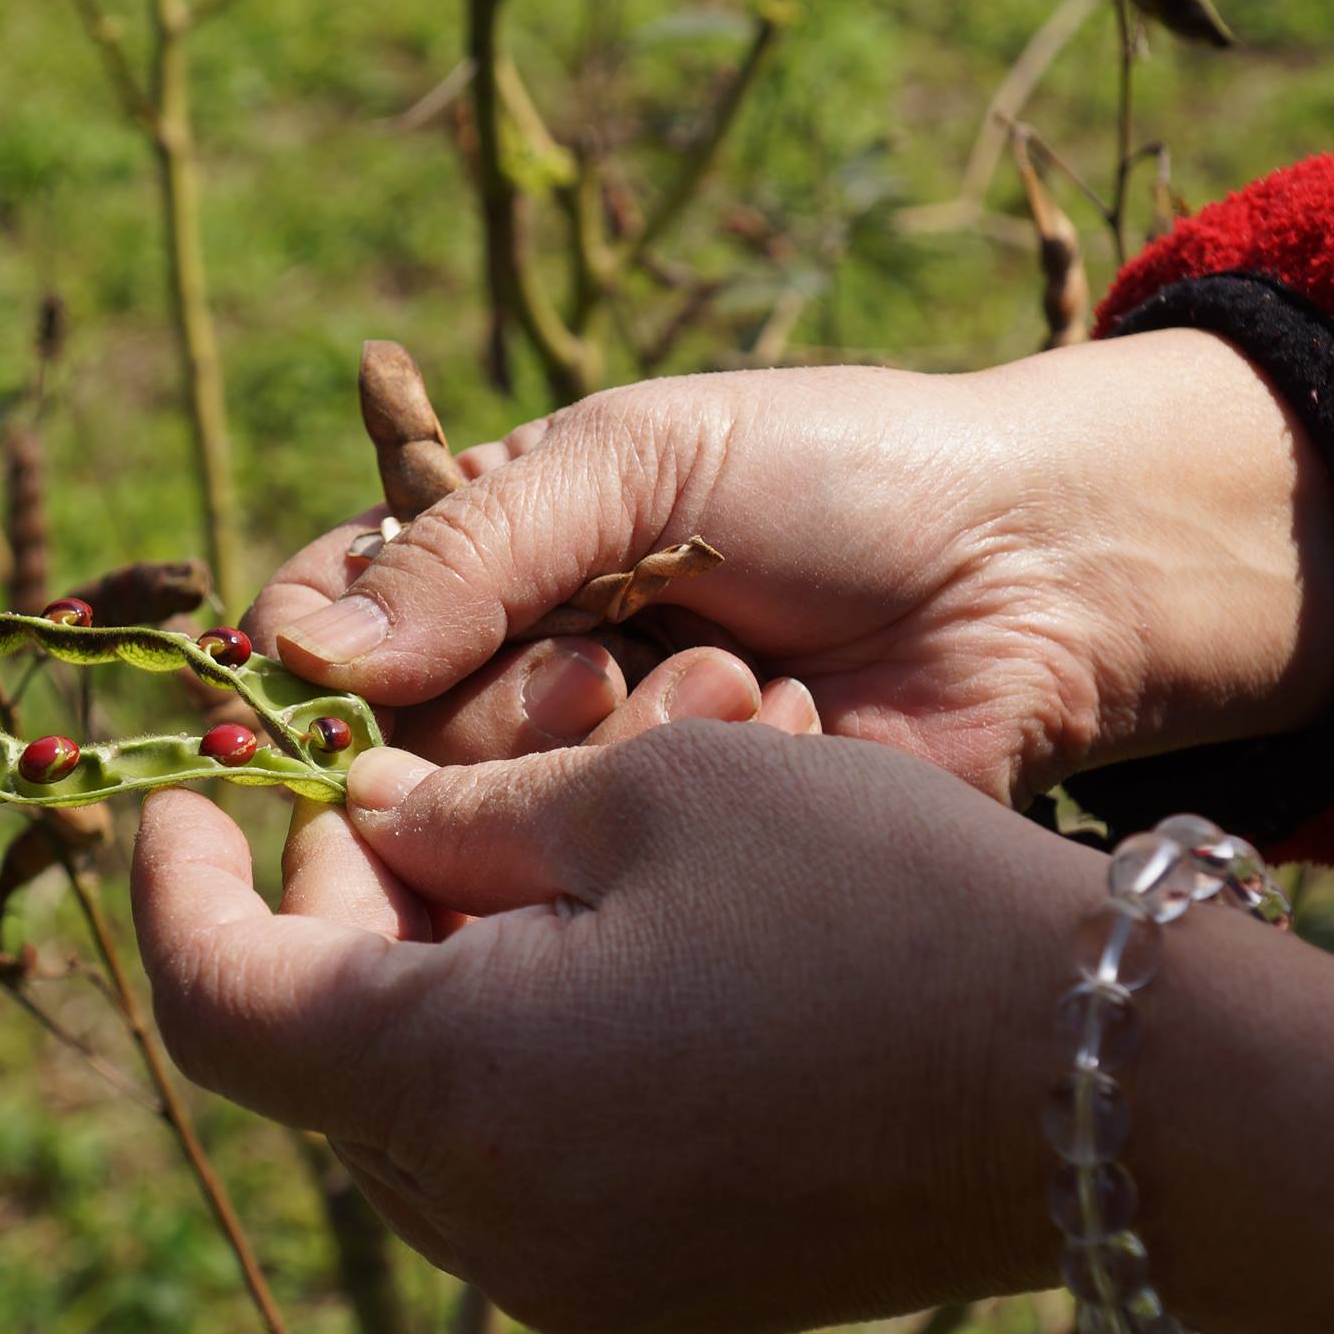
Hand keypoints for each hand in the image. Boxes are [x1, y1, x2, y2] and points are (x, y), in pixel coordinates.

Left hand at [133, 724, 1333, 1333]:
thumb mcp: (646, 792)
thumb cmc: (873, 898)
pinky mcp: (650, 1288)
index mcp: (454, 1088)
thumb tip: (371, 818)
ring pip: (409, 1105)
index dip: (178, 879)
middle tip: (396, 785)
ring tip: (512, 844)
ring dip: (415, 970)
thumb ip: (462, 808)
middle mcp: (489, 1225)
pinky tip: (588, 947)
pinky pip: (507, 1160)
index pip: (220, 996)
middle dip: (321, 904)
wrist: (1107, 1081)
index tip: (190, 785)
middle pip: (315, 1051)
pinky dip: (498, 1044)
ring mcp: (574, 1278)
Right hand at [246, 328, 1333, 800]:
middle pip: (392, 738)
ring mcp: (590, 773)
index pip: (326, 616)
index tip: (335, 681)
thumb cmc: (840, 477)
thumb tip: (301, 651)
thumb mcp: (642, 462)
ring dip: (597, 744)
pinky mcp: (667, 859)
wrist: (1033, 572)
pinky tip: (764, 729)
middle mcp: (518, 668)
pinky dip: (667, 799)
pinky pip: (593, 872)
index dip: (311, 658)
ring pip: (483, 815)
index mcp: (491, 551)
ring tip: (722, 673)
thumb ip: (475, 546)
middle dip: (501, 698)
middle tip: (606, 654)